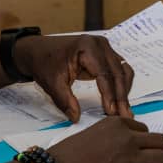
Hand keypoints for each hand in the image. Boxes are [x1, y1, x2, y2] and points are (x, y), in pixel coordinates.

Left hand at [13, 34, 133, 122]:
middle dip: (121, 96)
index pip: (104, 74)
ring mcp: (105, 47)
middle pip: (118, 72)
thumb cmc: (44, 63)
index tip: (111, 112)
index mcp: (87, 47)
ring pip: (123, 70)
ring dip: (124, 91)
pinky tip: (119, 99)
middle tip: (124, 116)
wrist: (38, 50)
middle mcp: (100, 44)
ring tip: (124, 110)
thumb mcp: (52, 83)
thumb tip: (76, 117)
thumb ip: (65, 100)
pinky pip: (120, 69)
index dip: (109, 94)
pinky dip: (121, 84)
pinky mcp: (106, 53)